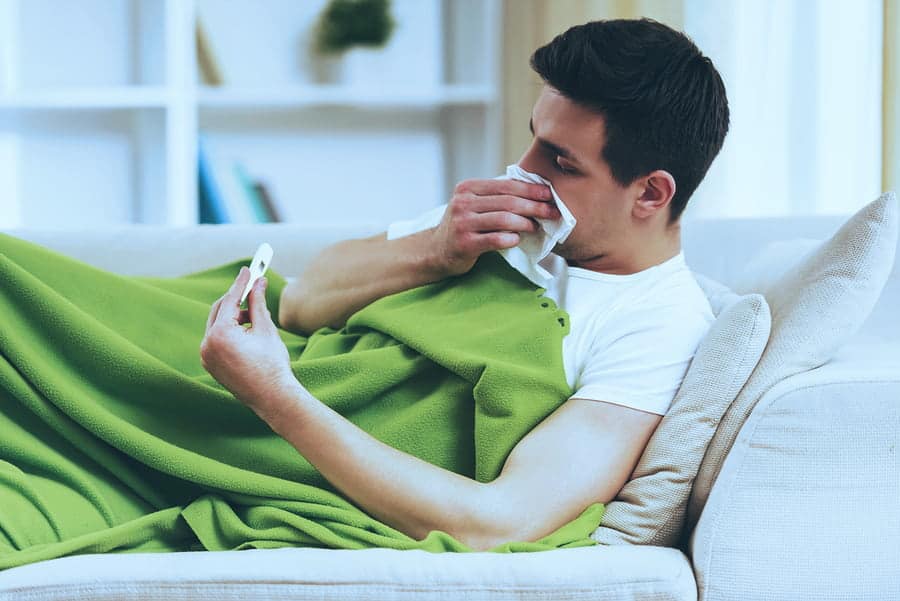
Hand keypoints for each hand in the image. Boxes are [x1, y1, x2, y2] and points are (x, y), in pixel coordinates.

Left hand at [200, 266, 298, 418]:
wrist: (272, 398)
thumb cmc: (272, 364)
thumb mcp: (266, 329)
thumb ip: (258, 303)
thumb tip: (258, 282)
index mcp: (220, 334)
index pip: (230, 300)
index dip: (241, 283)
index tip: (249, 269)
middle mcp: (207, 344)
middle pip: (219, 310)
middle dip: (237, 300)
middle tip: (254, 288)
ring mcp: (206, 356)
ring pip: (218, 325)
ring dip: (235, 317)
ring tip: (256, 319)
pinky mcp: (210, 364)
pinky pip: (217, 339)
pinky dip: (230, 331)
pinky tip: (248, 333)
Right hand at [433, 178, 560, 275]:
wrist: (435, 251)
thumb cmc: (462, 227)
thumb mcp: (472, 205)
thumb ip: (495, 197)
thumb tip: (533, 192)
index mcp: (468, 188)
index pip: (506, 185)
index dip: (530, 189)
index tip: (549, 194)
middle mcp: (463, 203)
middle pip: (508, 201)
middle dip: (535, 206)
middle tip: (552, 211)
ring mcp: (463, 223)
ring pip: (504, 219)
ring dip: (526, 223)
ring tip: (536, 226)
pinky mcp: (465, 243)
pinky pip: (496, 239)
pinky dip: (511, 239)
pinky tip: (518, 239)